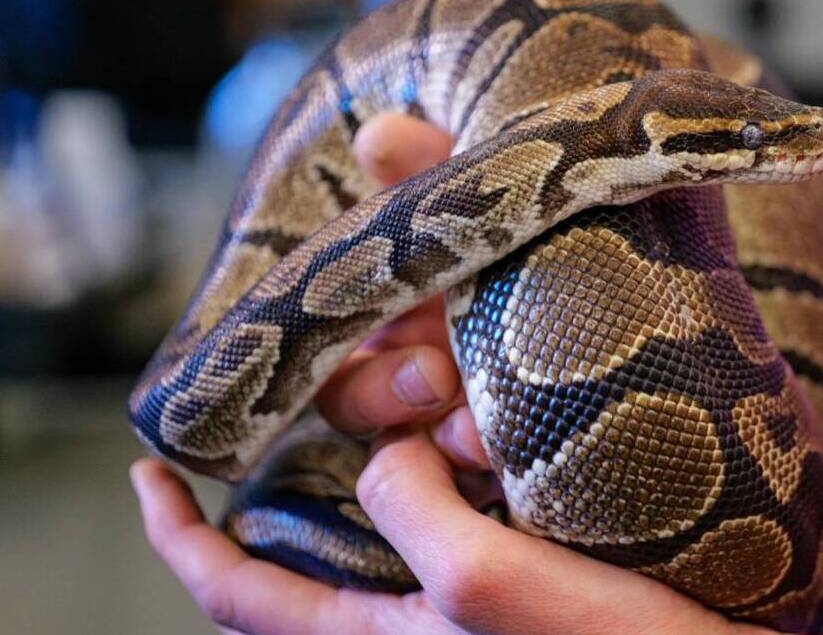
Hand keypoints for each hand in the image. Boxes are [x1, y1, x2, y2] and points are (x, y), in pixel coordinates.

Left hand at [131, 112, 767, 634]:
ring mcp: (474, 579)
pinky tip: (492, 395)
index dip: (178, 533)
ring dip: (401, 420)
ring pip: (402, 487)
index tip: (148, 470)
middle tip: (349, 359)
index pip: (238, 590)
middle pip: (326, 516)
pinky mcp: (530, 553)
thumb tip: (393, 448)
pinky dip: (460, 434)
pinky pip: (467, 485)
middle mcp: (416, 609)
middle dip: (321, 435)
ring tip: (425, 357)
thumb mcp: (490, 592)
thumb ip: (415, 517)